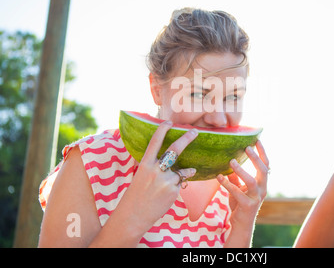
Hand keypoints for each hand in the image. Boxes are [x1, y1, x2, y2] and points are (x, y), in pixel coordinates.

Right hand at [116, 120, 197, 235]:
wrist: (132, 216)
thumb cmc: (135, 195)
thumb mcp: (140, 176)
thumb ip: (153, 166)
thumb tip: (170, 159)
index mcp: (144, 164)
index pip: (155, 142)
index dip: (162, 130)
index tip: (169, 122)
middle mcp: (155, 170)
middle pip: (174, 150)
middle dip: (186, 139)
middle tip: (195, 132)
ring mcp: (165, 180)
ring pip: (180, 172)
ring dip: (180, 175)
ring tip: (164, 187)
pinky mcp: (173, 191)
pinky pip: (180, 184)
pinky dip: (176, 187)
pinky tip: (164, 196)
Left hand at [217, 140, 268, 226]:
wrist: (241, 224)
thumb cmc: (240, 203)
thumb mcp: (238, 187)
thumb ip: (235, 176)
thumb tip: (229, 160)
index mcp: (262, 183)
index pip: (266, 165)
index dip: (262, 152)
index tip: (257, 140)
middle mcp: (262, 189)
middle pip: (263, 170)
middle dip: (255, 158)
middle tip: (246, 147)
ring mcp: (256, 198)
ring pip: (251, 181)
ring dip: (241, 170)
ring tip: (231, 161)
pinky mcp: (247, 205)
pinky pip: (237, 192)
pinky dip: (227, 184)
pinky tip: (219, 177)